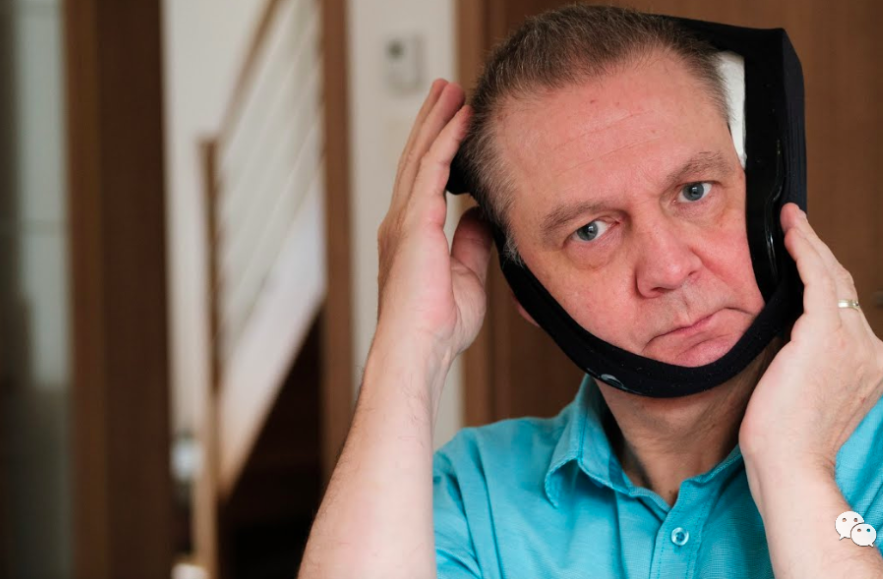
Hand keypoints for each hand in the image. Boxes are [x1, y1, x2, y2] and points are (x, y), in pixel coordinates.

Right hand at [375, 79, 491, 367]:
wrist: (418, 350)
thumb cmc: (439, 328)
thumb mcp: (466, 277)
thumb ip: (470, 244)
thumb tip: (480, 215)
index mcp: (411, 236)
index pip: (424, 180)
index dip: (437, 147)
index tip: (453, 122)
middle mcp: (401, 222)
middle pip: (416, 158)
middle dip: (432, 121)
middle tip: (446, 90)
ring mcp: (404, 220)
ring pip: (421, 155)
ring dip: (437, 120)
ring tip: (451, 90)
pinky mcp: (415, 223)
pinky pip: (432, 170)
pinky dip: (447, 140)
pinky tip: (462, 119)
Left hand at [739, 203, 882, 494]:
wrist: (789, 465)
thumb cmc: (781, 440)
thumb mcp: (799, 388)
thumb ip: (802, 356)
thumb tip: (780, 327)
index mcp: (868, 365)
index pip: (846, 308)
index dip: (824, 276)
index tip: (804, 252)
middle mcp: (870, 350)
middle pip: (844, 289)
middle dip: (818, 254)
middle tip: (795, 225)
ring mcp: (854, 342)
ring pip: (833, 279)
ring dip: (810, 245)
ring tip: (791, 221)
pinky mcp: (827, 335)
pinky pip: (818, 280)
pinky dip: (804, 252)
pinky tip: (791, 234)